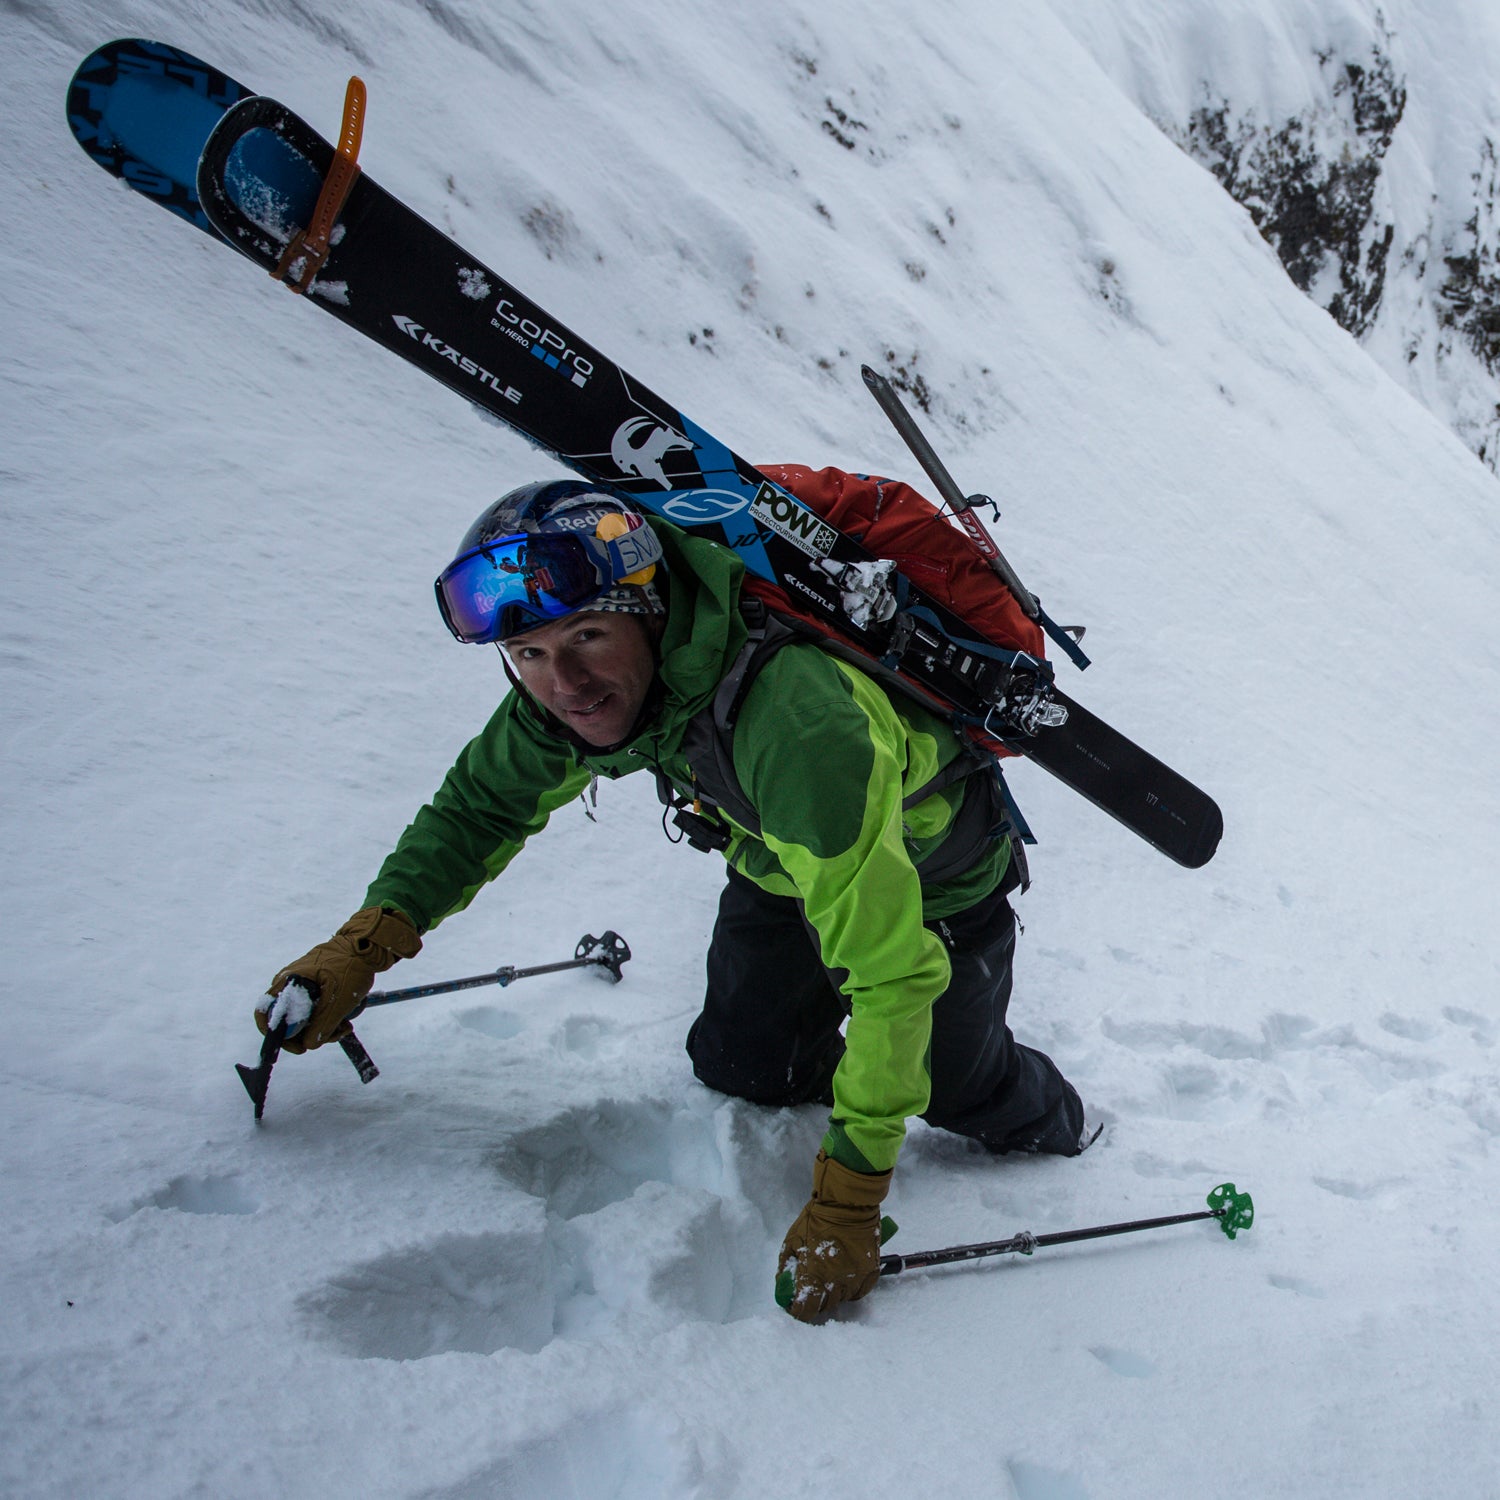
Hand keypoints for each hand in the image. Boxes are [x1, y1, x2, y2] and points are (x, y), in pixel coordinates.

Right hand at [257, 906, 419, 1052]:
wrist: (366, 947)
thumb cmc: (350, 967)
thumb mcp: (338, 1000)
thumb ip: (322, 1024)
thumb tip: (308, 1045)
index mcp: (287, 982)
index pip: (265, 1013)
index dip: (276, 1036)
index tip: (299, 1047)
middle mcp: (288, 986)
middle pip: (287, 1023)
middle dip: (310, 1035)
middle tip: (335, 1034)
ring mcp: (301, 989)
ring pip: (304, 1021)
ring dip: (324, 1029)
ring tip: (345, 1025)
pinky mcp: (313, 992)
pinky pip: (314, 1013)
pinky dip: (328, 1020)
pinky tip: (346, 1021)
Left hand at [776, 1150, 891, 1322]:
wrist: (847, 1204)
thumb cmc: (816, 1220)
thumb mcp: (792, 1241)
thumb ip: (786, 1267)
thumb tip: (784, 1285)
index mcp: (814, 1276)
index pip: (805, 1311)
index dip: (798, 1310)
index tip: (796, 1304)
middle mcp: (836, 1283)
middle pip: (824, 1307)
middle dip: (815, 1300)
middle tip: (812, 1286)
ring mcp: (855, 1279)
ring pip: (842, 1299)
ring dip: (834, 1293)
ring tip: (829, 1275)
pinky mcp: (870, 1273)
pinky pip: (859, 1291)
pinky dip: (850, 1288)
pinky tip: (844, 1274)